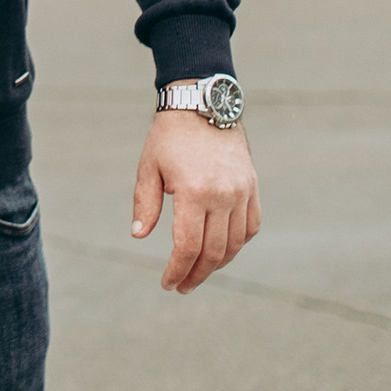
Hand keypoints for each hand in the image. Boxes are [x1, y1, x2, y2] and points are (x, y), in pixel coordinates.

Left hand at [131, 111, 259, 294]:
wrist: (203, 104)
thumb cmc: (169, 136)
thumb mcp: (148, 168)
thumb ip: (145, 204)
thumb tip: (138, 235)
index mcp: (193, 192)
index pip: (187, 247)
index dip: (177, 270)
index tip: (167, 284)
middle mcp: (222, 195)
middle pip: (213, 252)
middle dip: (196, 275)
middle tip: (182, 286)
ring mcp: (241, 191)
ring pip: (235, 243)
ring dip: (217, 264)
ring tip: (199, 272)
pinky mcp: (252, 186)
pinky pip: (250, 226)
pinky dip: (238, 243)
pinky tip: (222, 251)